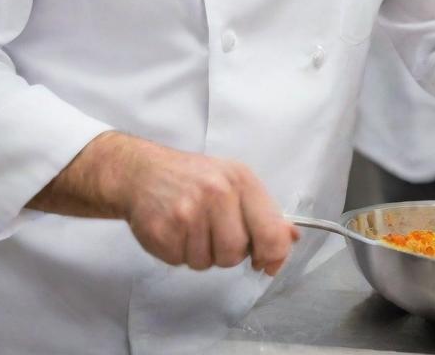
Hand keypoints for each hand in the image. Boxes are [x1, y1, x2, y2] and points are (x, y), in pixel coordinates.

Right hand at [120, 137, 298, 274]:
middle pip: (236, 253)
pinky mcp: (163, 231)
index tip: (266, 261)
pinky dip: (180, 253)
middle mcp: (216, 193)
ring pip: (208, 262)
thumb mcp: (234, 181)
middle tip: (215, 232)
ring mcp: (187, 212)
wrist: (143, 172)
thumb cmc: (194, 178)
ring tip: (192, 228)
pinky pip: (182, 262)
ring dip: (202, 253)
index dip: (273, 254)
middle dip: (228, 252)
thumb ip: (264, 211)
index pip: (270, 231)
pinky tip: (175, 231)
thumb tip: (291, 238)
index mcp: (240, 180)